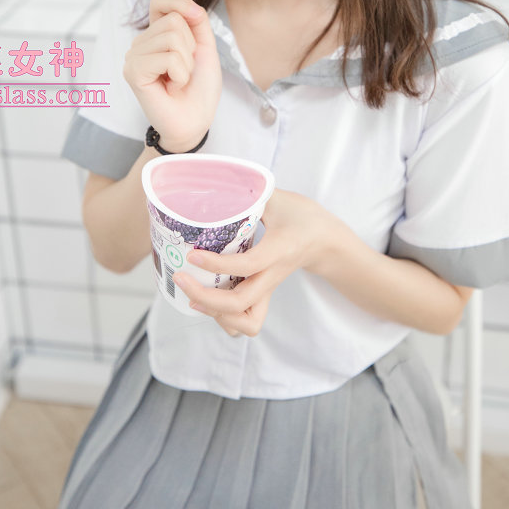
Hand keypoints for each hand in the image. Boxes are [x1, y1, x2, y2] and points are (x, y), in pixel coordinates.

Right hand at [123, 0, 221, 150]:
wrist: (195, 121)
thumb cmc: (198, 89)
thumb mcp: (205, 48)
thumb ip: (198, 22)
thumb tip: (190, 6)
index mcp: (157, 35)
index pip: (160, 2)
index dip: (179, 2)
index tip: (196, 16)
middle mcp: (141, 43)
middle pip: (174, 20)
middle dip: (191, 47)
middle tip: (186, 70)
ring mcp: (134, 57)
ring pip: (173, 38)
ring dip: (187, 63)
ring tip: (179, 80)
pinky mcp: (134, 72)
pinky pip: (168, 58)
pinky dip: (180, 74)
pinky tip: (173, 87)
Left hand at [173, 189, 331, 336]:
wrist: (326, 241)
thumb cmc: (303, 218)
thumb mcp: (279, 199)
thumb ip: (251, 193)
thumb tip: (220, 186)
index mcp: (278, 251)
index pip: (247, 265)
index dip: (217, 264)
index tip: (193, 254)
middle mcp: (272, 276)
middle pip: (240, 303)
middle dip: (206, 297)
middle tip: (182, 278)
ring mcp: (268, 289)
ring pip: (246, 322)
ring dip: (217, 314)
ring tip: (194, 294)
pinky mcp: (264, 294)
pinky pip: (246, 321)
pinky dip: (226, 318)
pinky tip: (209, 299)